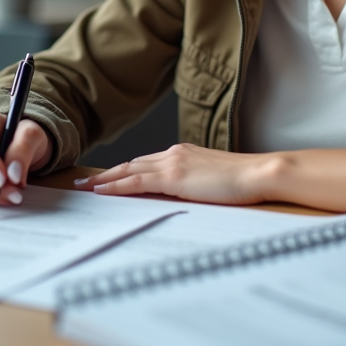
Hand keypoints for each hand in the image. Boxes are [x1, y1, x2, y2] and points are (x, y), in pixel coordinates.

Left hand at [73, 143, 273, 205]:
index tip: (110, 176)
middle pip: (133, 163)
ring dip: (106, 179)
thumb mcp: (214, 178)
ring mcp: (172, 163)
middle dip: (109, 173)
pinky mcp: (173, 177)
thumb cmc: (244, 180)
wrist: (258, 173)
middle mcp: (174, 153)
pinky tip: (103, 191)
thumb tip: (183, 193)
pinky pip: (136, 182)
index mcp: (184, 153)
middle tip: (88, 181)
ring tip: (87, 187)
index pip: (147, 162)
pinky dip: (116, 186)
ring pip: (129, 170)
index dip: (127, 170)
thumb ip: (195, 181)